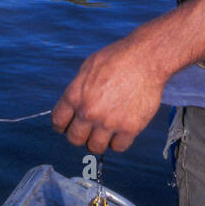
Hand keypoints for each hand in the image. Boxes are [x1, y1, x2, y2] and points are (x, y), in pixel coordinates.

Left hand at [52, 35, 164, 153]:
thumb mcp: (88, 67)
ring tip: (106, 131)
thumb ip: (77, 89)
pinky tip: (121, 130)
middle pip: (74, 139)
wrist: (146, 59)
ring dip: (99, 141)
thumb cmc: (118, 58)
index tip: (69, 126)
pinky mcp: (129, 128)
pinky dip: (119, 141)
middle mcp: (89, 112)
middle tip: (89, 130)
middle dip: (80, 135)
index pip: (58, 122)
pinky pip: (118, 147)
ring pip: (95, 147)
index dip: (63, 126)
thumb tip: (73, 106)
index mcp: (75, 96)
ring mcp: (109, 122)